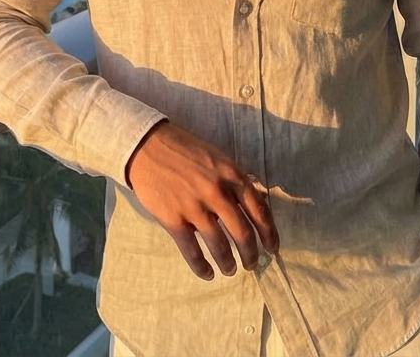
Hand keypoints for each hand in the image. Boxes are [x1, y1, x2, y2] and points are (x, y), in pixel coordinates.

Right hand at [125, 122, 279, 279]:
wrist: (147, 145)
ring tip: (230, 270)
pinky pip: (192, 251)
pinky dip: (202, 267)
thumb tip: (250, 207)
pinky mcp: (174, 219)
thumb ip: (233, 180)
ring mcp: (195, 207)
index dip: (269, 233)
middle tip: (252, 264)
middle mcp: (217, 192)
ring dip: (228, 263)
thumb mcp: (217, 158)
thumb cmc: (185, 150)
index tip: (272, 249)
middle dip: (250, 254)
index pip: (259, 210)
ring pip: (219, 245)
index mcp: (231, 174)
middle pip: (242, 232)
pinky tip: (208, 274)